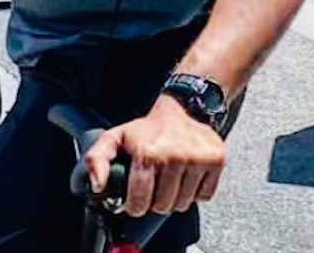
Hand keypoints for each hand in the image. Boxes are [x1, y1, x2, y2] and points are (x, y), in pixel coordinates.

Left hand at [85, 94, 225, 217]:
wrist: (184, 108)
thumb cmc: (148, 129)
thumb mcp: (116, 138)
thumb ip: (97, 160)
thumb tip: (97, 185)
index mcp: (148, 153)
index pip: (140, 200)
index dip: (134, 205)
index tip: (135, 201)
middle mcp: (174, 156)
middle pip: (162, 206)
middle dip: (155, 201)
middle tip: (154, 186)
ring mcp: (197, 159)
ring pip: (183, 204)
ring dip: (175, 198)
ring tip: (170, 180)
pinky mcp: (215, 160)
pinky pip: (204, 196)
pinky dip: (196, 192)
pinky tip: (188, 176)